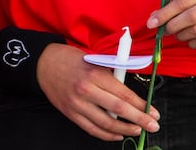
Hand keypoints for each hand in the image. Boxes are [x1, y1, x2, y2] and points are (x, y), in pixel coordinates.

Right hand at [38, 44, 160, 140]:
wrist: (43, 64)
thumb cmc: (70, 60)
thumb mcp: (94, 61)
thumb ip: (111, 77)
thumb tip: (131, 95)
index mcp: (95, 74)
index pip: (124, 94)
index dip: (141, 106)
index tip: (153, 112)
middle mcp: (86, 90)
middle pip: (118, 109)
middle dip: (139, 120)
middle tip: (152, 126)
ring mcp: (77, 104)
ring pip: (106, 123)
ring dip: (125, 129)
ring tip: (137, 131)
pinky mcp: (70, 113)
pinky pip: (91, 129)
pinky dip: (107, 134)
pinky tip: (117, 134)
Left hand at [146, 0, 195, 47]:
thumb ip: (174, 5)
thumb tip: (153, 18)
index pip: (182, 2)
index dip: (165, 14)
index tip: (151, 23)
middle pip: (191, 17)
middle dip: (173, 26)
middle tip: (165, 30)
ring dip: (181, 35)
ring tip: (177, 34)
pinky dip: (191, 43)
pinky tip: (189, 39)